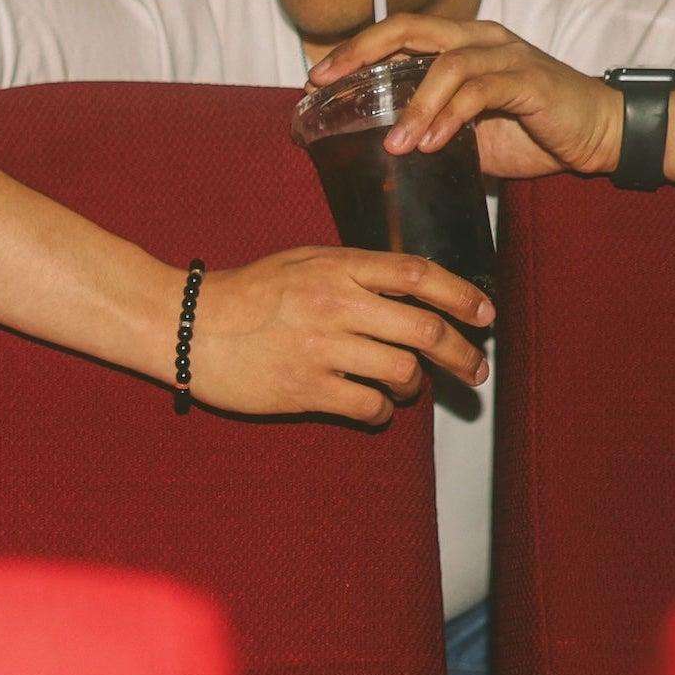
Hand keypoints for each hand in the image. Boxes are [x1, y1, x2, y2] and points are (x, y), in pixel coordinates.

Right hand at [185, 245, 491, 424]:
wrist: (189, 325)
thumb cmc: (249, 293)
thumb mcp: (304, 262)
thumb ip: (355, 270)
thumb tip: (411, 288)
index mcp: (339, 266)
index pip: (418, 275)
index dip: (462, 295)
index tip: (486, 314)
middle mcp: (336, 303)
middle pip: (424, 328)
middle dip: (462, 354)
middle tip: (476, 370)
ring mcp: (322, 347)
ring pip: (402, 371)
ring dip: (415, 384)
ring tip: (407, 385)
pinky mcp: (306, 389)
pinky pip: (369, 407)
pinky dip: (383, 412)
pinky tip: (375, 408)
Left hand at [308, 14, 622, 180]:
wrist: (601, 134)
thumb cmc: (536, 131)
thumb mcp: (474, 133)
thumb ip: (436, 130)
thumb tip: (386, 149)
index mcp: (464, 43)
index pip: (399, 32)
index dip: (356, 48)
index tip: (318, 75)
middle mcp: (481, 38)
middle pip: (410, 28)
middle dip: (362, 52)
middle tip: (328, 83)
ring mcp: (506, 54)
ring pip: (444, 64)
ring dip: (412, 106)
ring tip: (393, 143)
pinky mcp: (529, 79)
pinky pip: (479, 90)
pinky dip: (449, 117)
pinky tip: (431, 143)